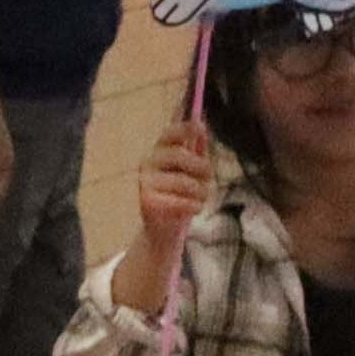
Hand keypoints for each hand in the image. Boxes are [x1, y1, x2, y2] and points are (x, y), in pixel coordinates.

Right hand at [132, 117, 220, 244]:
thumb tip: (201, 125)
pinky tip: (195, 209)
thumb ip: (196, 149)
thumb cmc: (178, 195)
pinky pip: (180, 201)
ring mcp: (145, 182)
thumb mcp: (189, 171)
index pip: (169, 134)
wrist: (163, 229)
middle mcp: (147, 163)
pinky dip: (194, 206)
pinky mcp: (147, 202)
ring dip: (201, 192)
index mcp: (158, 152)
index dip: (184, 128)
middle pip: (180, 156)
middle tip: (209, 179)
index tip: (200, 126)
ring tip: (202, 198)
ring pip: (184, 182)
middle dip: (202, 168)